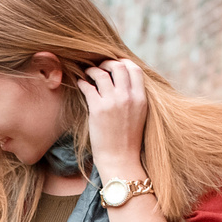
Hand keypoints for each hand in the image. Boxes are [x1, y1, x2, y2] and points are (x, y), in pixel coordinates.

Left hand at [77, 57, 149, 178]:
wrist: (120, 158)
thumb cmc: (128, 139)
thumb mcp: (139, 114)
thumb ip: (134, 97)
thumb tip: (124, 81)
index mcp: (141, 98)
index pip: (134, 69)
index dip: (123, 63)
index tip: (115, 65)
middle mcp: (128, 97)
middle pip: (118, 66)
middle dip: (107, 63)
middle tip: (100, 67)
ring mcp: (113, 102)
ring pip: (102, 74)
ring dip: (92, 70)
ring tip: (87, 73)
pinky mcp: (98, 109)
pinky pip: (88, 87)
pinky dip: (82, 82)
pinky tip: (80, 83)